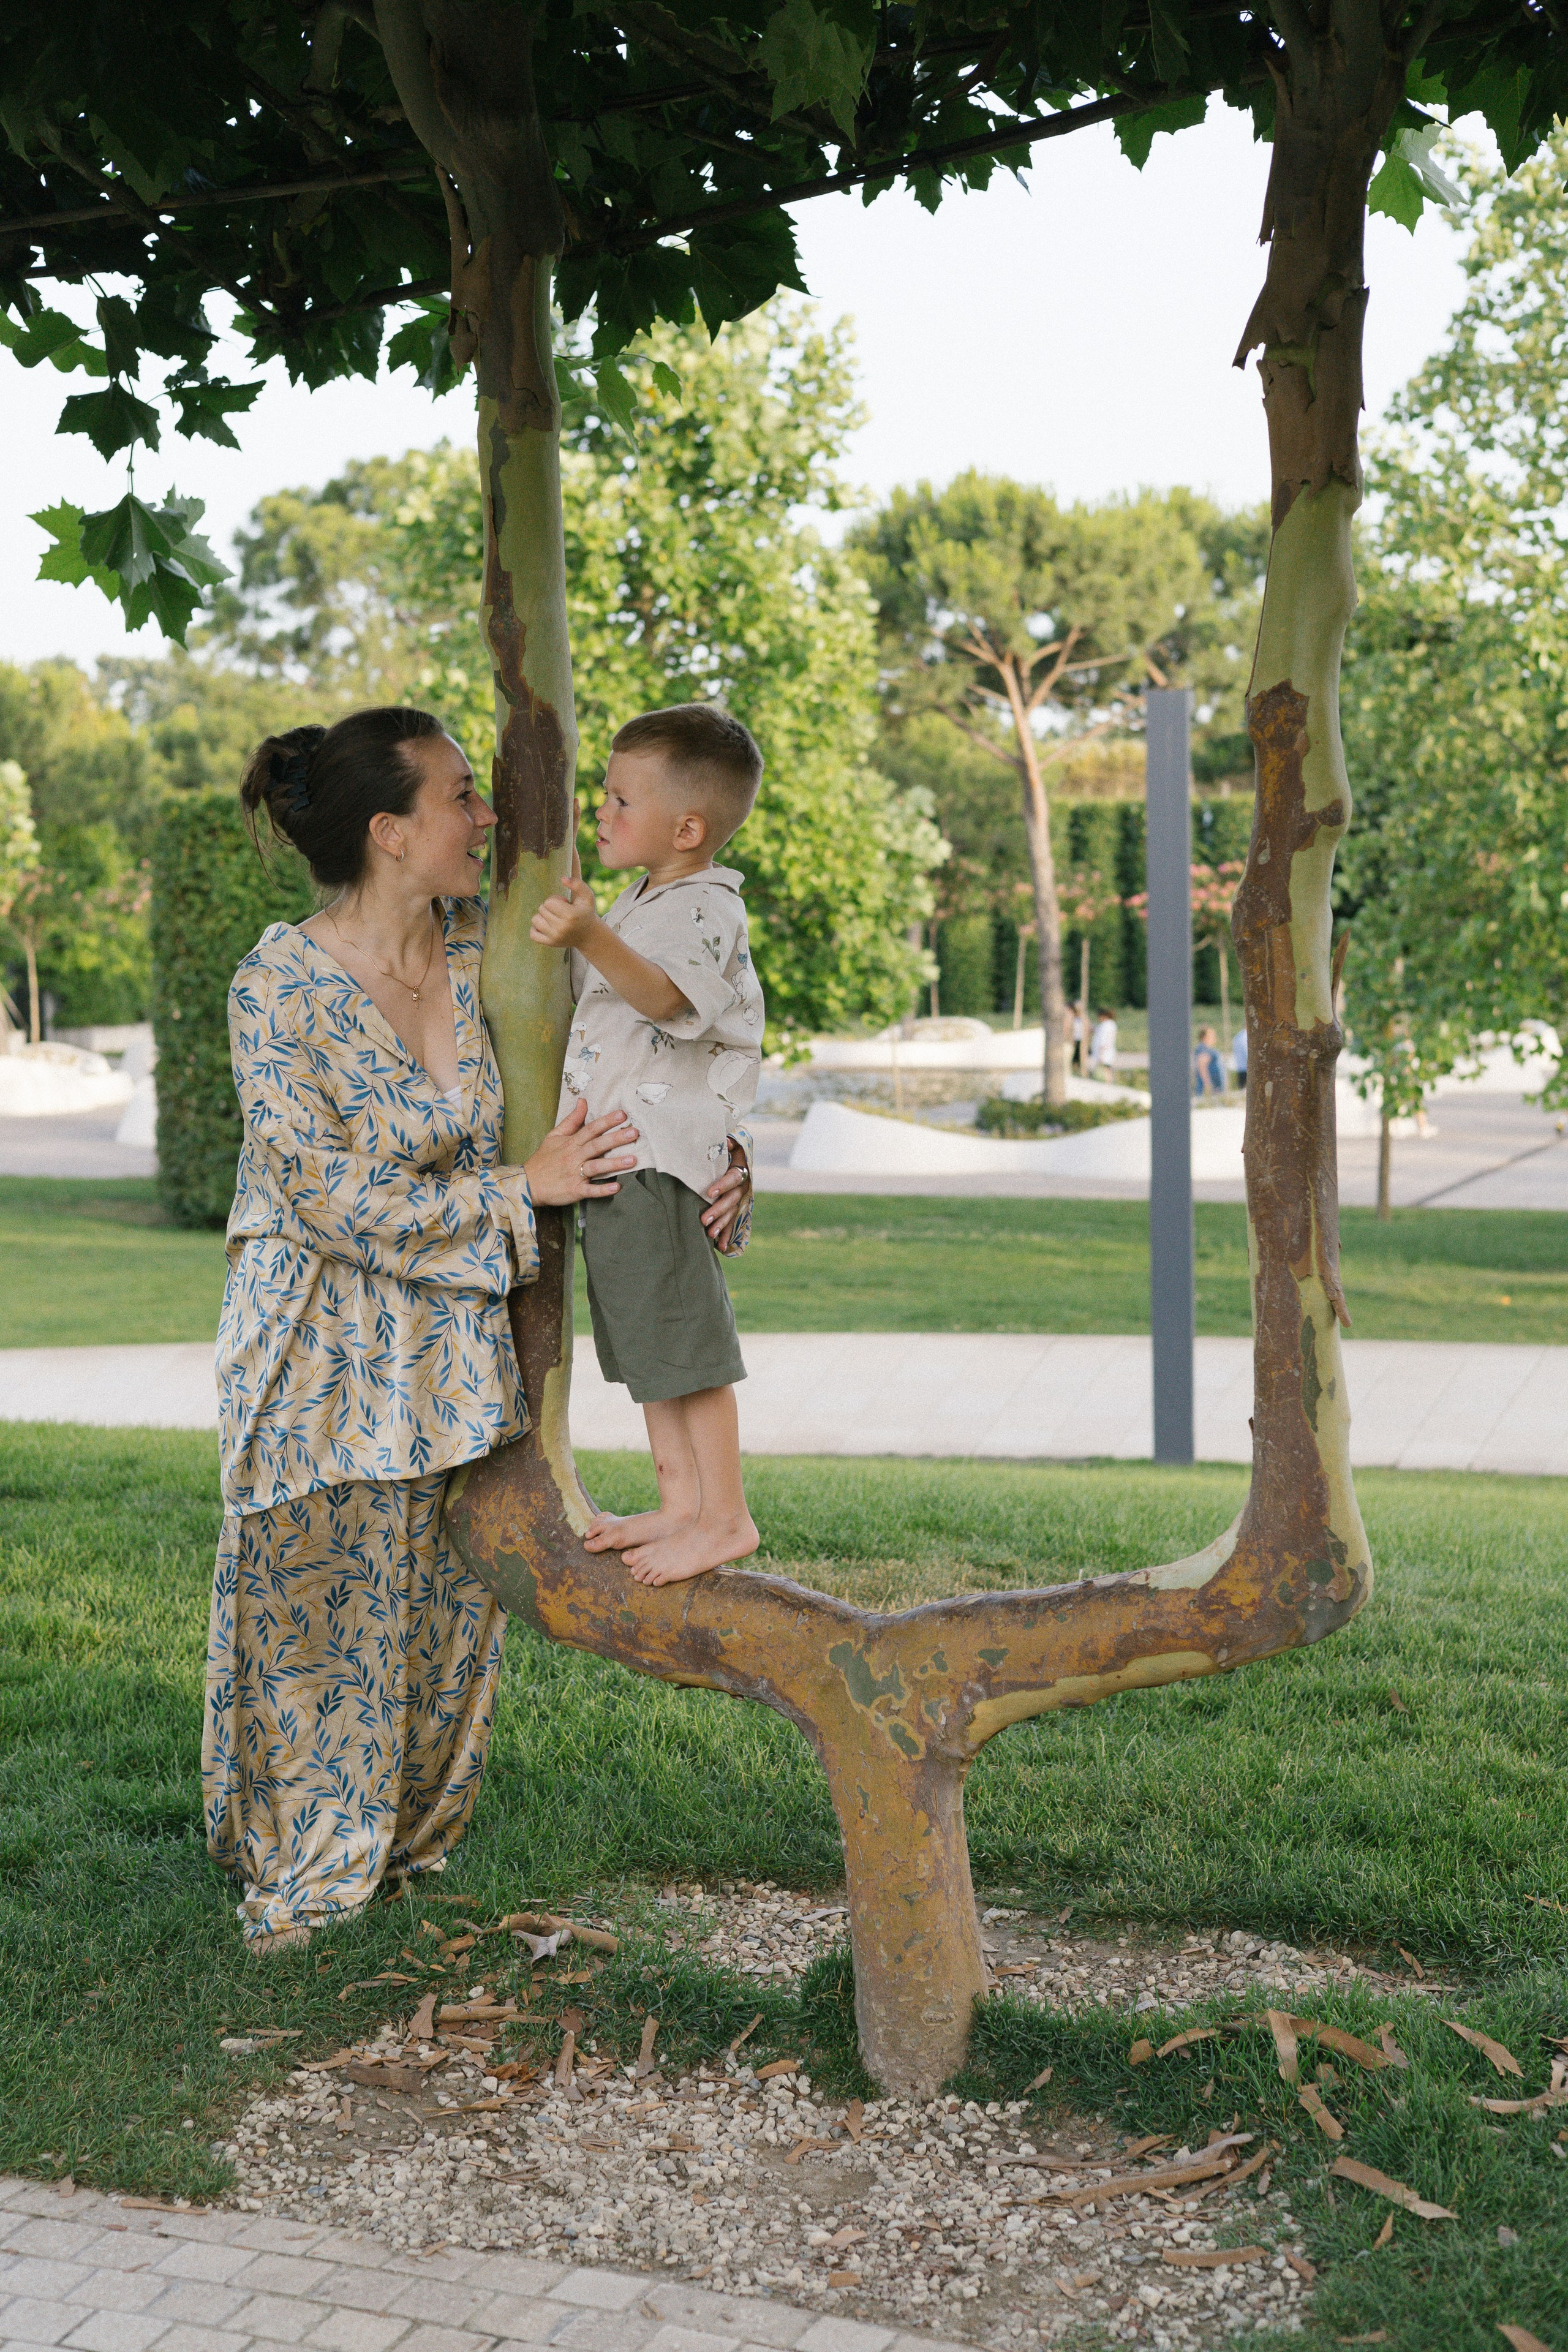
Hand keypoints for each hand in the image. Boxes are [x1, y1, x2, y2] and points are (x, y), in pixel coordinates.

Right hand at [522, 1097, 637, 1204]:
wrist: (528, 1183)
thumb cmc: (544, 1159)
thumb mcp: (554, 1135)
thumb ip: (571, 1120)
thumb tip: (583, 1101)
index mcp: (571, 1143)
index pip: (591, 1129)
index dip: (606, 1122)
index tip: (622, 1115)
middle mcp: (574, 1156)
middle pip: (597, 1145)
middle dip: (616, 1139)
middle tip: (634, 1133)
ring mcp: (574, 1174)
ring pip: (596, 1167)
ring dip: (614, 1163)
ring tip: (632, 1160)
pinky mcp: (574, 1190)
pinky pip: (590, 1190)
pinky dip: (602, 1189)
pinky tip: (616, 1187)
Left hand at [528, 820, 599, 951]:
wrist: (588, 937)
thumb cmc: (586, 910)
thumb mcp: (587, 894)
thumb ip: (578, 882)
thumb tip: (563, 877)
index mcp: (571, 913)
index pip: (549, 901)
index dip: (556, 901)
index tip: (565, 903)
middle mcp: (562, 927)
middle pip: (541, 908)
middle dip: (550, 907)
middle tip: (561, 911)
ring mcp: (554, 938)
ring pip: (535, 919)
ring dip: (543, 918)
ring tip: (557, 919)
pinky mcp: (547, 945)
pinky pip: (532, 932)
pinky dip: (538, 931)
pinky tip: (551, 929)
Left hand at [701, 1138, 750, 1248]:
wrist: (733, 1152)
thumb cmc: (724, 1146)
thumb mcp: (727, 1141)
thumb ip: (725, 1143)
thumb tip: (723, 1142)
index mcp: (741, 1167)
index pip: (733, 1177)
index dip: (723, 1185)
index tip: (709, 1192)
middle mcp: (744, 1184)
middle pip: (733, 1199)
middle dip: (719, 1210)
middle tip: (704, 1220)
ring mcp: (741, 1197)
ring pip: (733, 1212)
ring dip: (723, 1224)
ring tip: (710, 1234)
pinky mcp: (736, 1207)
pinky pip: (734, 1222)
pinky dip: (728, 1234)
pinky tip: (722, 1246)